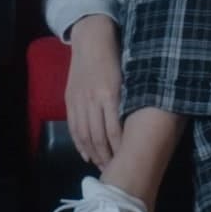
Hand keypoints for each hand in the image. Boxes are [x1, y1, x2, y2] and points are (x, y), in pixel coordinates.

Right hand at [65, 15, 123, 166]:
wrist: (91, 40)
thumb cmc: (115, 57)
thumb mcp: (128, 77)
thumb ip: (131, 100)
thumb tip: (139, 125)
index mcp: (111, 95)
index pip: (115, 131)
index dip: (120, 149)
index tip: (128, 162)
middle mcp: (93, 100)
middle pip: (99, 137)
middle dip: (107, 157)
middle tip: (115, 171)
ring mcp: (80, 101)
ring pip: (85, 135)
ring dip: (93, 154)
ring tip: (102, 167)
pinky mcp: (70, 100)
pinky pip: (74, 127)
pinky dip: (79, 144)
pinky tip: (85, 155)